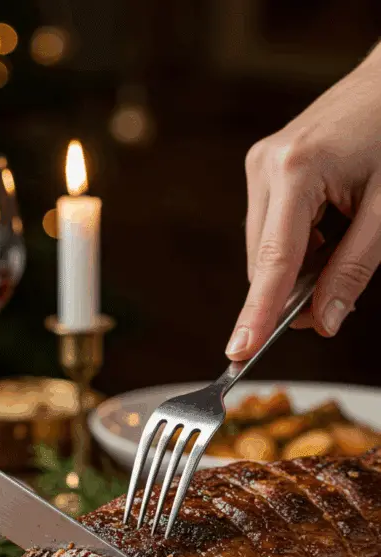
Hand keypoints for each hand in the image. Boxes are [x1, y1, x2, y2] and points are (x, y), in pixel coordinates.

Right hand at [226, 43, 380, 359]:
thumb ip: (353, 270)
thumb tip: (322, 324)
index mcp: (297, 170)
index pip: (274, 260)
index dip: (259, 313)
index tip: (240, 352)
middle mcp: (266, 166)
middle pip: (265, 260)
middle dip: (293, 292)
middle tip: (335, 303)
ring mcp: (260, 165)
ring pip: (266, 249)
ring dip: (298, 268)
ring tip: (344, 243)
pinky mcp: (264, 168)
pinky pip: (271, 229)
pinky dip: (298, 248)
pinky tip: (329, 233)